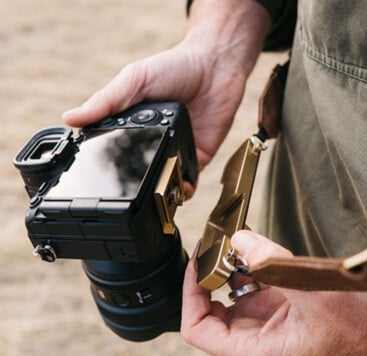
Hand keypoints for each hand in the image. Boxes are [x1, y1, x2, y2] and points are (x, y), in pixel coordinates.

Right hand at [62, 0, 269, 197]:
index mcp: (131, 124)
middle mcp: (153, 140)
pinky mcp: (198, 155)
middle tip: (124, 195)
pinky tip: (179, 190)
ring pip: (163, 180)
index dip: (102, 164)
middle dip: (131, 185)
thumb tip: (70, 118)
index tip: (92, 180)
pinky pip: (189, 179)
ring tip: (152, 197)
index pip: (112, 149)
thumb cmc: (174, 67)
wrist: (215, 65)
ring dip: (158, 191)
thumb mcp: (133, 80)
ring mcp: (176, 149)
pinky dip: (184, 189)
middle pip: (137, 170)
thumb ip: (107, 100)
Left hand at [180, 230, 366, 355]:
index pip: (199, 330)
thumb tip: (241, 241)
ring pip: (238, 293)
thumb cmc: (359, 333)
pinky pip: (261, 285)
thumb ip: (273, 265)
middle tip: (215, 244)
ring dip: (234, 266)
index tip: (197, 265)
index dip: (190, 296)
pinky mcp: (288, 309)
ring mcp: (272, 323)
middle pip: (215, 308)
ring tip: (236, 240)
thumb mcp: (313, 293)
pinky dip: (256, 265)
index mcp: (257, 350)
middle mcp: (259, 339)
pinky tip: (258, 247)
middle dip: (212, 275)